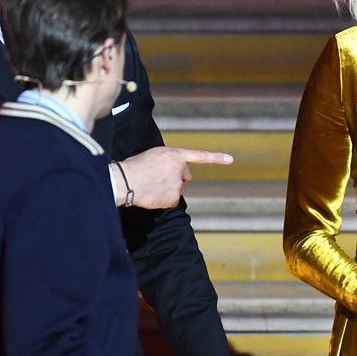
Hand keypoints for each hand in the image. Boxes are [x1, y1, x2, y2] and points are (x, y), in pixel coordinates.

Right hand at [112, 146, 232, 208]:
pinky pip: (172, 200)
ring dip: (168, 188)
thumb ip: (168, 160)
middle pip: (185, 176)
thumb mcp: (155, 155)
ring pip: (177, 189)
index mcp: (175, 155)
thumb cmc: (135, 166)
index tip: (231, 159)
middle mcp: (180, 169)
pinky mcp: (174, 198)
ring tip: (152, 185)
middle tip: (158, 178)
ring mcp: (178, 184)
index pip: (199, 156)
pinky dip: (164, 200)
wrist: (126, 181)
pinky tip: (154, 195)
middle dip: (176, 178)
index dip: (216, 158)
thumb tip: (172, 171)